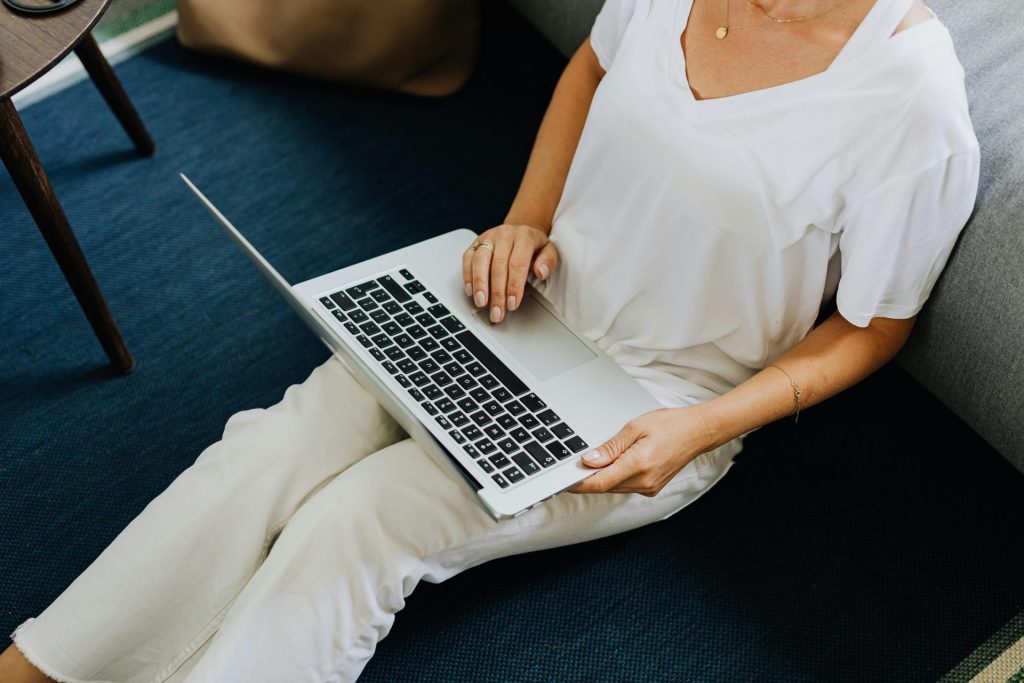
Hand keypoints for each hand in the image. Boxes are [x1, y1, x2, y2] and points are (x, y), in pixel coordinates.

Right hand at [462, 223, 558, 322]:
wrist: (521, 228)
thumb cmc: (534, 245)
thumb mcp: (549, 250)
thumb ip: (548, 261)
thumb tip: (541, 272)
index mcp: (524, 236)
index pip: (517, 263)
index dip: (514, 286)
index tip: (512, 304)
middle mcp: (504, 235)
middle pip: (498, 266)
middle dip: (497, 293)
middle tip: (497, 312)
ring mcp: (488, 237)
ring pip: (480, 260)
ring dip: (479, 284)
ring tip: (481, 303)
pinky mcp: (476, 242)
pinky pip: (468, 258)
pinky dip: (468, 276)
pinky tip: (471, 291)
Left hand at [567, 406, 717, 495]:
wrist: (698, 432)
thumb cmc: (670, 425)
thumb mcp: (635, 428)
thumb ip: (610, 447)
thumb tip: (589, 460)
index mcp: (639, 465)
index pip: (600, 482)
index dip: (579, 484)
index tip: (564, 481)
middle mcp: (644, 481)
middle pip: (606, 486)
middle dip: (588, 477)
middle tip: (575, 464)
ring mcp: (650, 487)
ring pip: (615, 488)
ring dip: (602, 477)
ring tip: (596, 460)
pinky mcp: (652, 488)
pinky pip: (626, 486)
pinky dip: (616, 477)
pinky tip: (615, 464)